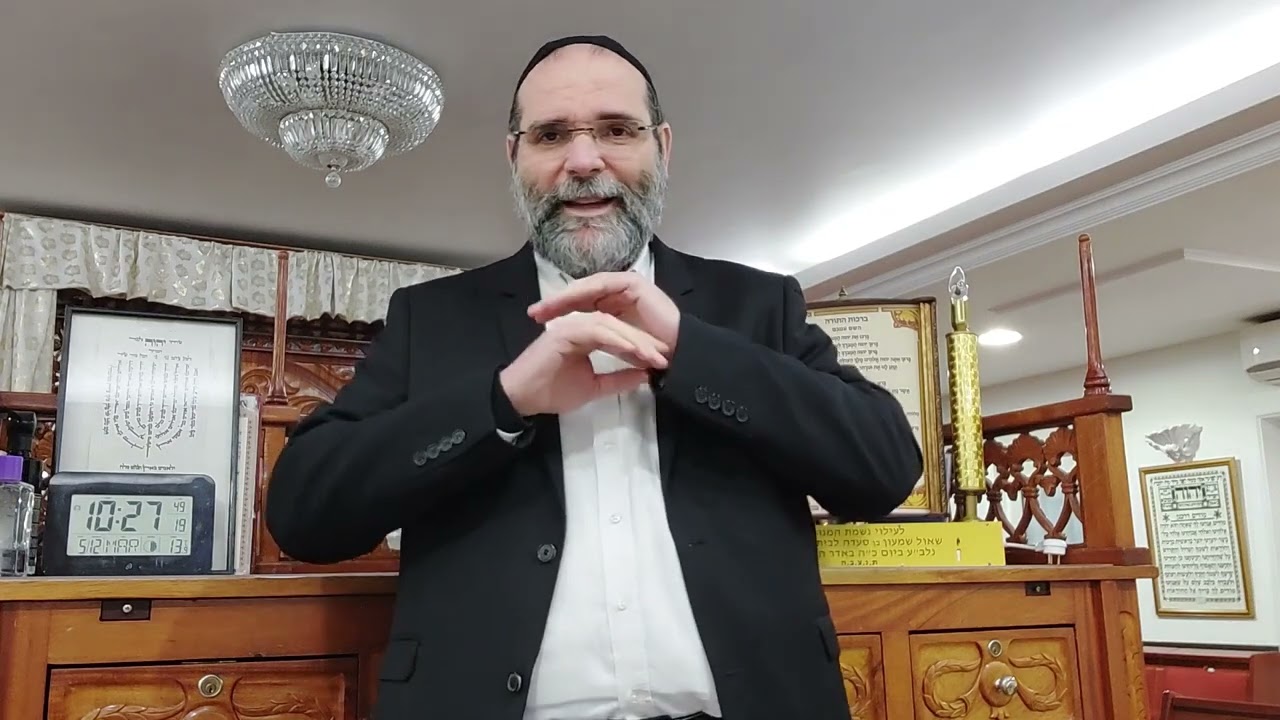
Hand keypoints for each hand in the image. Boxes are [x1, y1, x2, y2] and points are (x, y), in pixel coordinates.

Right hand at [499, 311, 668, 416]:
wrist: (524, 398)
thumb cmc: (552, 392)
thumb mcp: (594, 387)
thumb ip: (617, 380)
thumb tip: (643, 376)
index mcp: (586, 336)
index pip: (619, 336)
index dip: (641, 348)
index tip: (660, 363)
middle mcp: (580, 325)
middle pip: (619, 326)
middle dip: (643, 342)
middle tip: (664, 358)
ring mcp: (572, 326)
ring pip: (612, 325)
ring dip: (634, 341)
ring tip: (653, 356)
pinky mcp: (566, 331)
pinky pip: (598, 331)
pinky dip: (617, 340)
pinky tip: (633, 352)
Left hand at [527, 273, 680, 351]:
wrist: (681, 351)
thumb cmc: (654, 354)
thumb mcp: (621, 347)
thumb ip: (606, 342)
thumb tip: (584, 346)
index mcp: (616, 305)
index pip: (582, 304)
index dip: (560, 311)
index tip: (538, 322)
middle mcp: (619, 292)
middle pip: (581, 293)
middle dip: (557, 302)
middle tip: (533, 313)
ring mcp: (626, 285)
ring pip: (588, 287)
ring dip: (566, 296)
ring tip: (546, 307)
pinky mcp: (633, 283)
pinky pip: (603, 285)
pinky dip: (585, 292)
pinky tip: (568, 300)